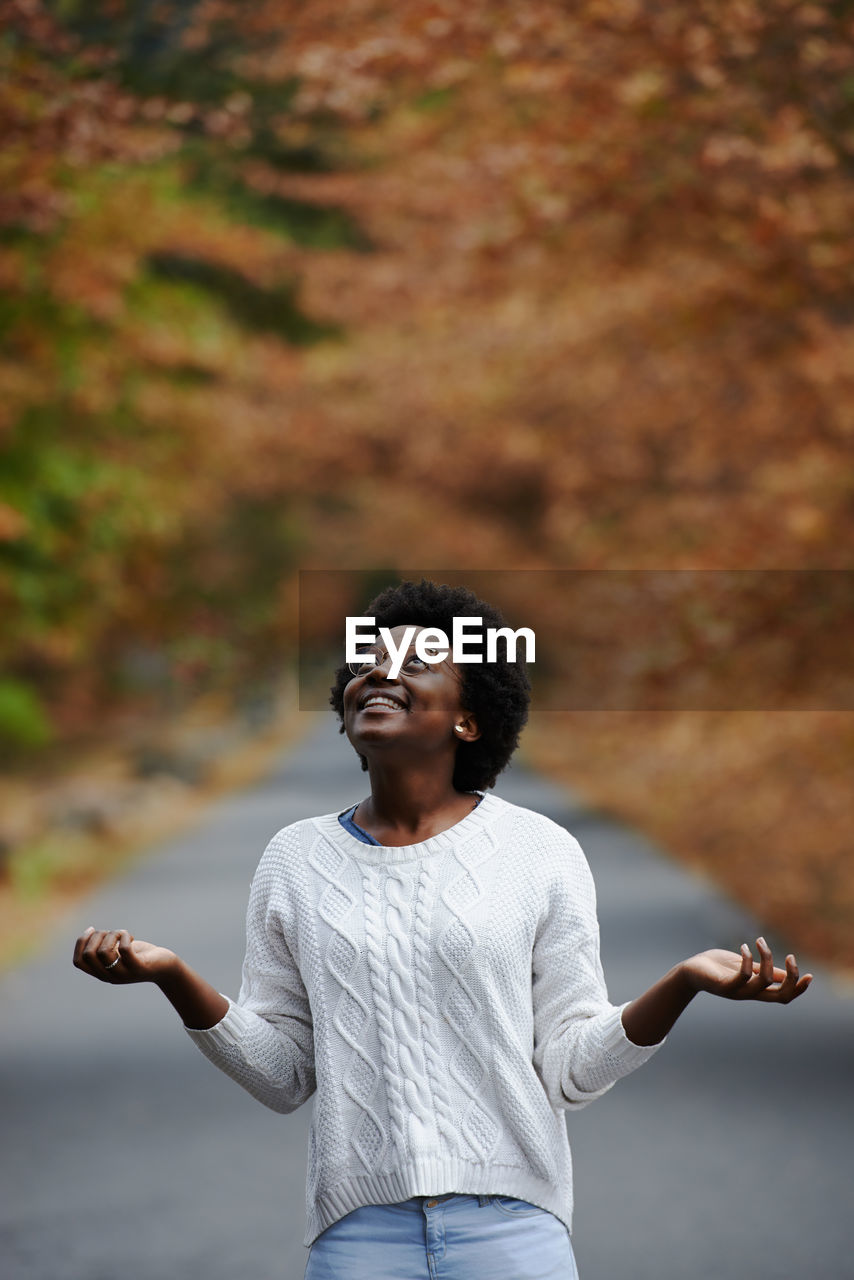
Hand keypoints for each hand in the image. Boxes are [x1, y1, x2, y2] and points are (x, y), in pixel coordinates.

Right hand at [72, 926, 177, 985]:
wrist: (165, 968)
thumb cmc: (140, 956)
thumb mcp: (118, 953)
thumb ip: (104, 948)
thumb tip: (89, 933)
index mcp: (101, 972)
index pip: (78, 962)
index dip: (81, 943)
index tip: (92, 929)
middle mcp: (109, 976)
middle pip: (88, 955)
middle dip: (96, 936)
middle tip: (112, 933)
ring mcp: (123, 973)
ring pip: (103, 952)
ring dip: (111, 935)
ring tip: (122, 934)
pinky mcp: (138, 967)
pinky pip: (124, 950)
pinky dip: (124, 937)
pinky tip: (131, 937)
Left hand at [680, 936, 812, 1002]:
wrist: (690, 971)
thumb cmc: (717, 967)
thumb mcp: (744, 967)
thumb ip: (762, 971)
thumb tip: (784, 974)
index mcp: (757, 990)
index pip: (784, 996)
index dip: (799, 989)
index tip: (810, 975)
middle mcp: (750, 994)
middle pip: (781, 996)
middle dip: (791, 978)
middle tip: (791, 956)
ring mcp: (737, 991)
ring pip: (764, 983)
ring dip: (767, 959)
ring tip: (759, 941)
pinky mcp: (724, 985)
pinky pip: (742, 976)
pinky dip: (747, 960)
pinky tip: (744, 947)